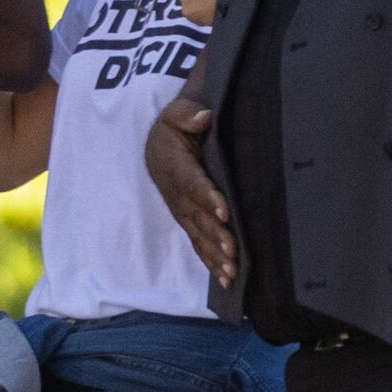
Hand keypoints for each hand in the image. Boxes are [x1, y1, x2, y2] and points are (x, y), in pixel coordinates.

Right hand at [144, 98, 238, 283]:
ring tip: (232, 273)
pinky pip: (198, 243)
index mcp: (175, 166)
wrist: (158, 144)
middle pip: (198, 217)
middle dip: (215, 237)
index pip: (193, 183)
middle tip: (233, 252)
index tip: (224, 212)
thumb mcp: (176, 112)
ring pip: (199, 235)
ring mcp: (182, 211)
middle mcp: (177, 194)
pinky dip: (210, 262)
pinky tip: (226, 279)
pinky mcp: (187, 221)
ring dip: (214, 255)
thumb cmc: (174, 126)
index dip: (208, 198)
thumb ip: (187, 114)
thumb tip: (203, 117)